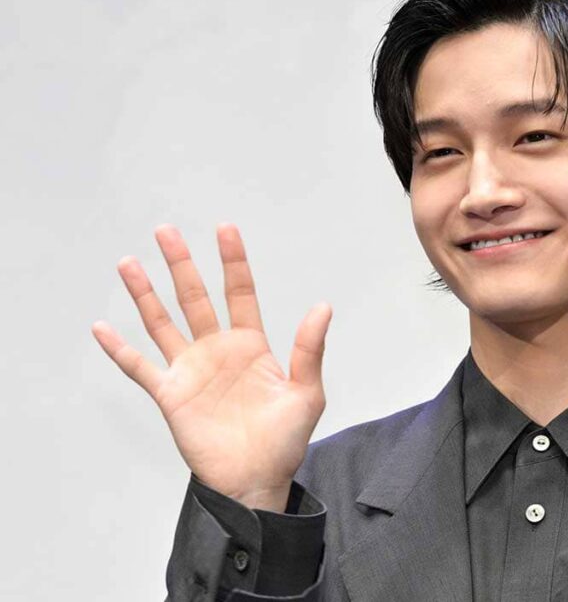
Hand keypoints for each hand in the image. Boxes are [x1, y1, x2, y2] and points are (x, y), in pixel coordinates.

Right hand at [92, 223, 331, 511]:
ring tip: (130, 263)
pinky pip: (140, 368)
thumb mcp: (307, 393)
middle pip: (195, 298)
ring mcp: (191, 370)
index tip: (225, 229)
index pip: (240, 293)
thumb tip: (323, 307)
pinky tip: (102, 328)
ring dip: (145, 294)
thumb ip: (310, 350)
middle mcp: (217, 351)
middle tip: (165, 231)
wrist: (255, 480)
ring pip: (163, 323)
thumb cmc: (285, 440)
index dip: (233, 262)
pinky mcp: (170, 395)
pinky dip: (119, 349)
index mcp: (251, 346)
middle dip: (181, 264)